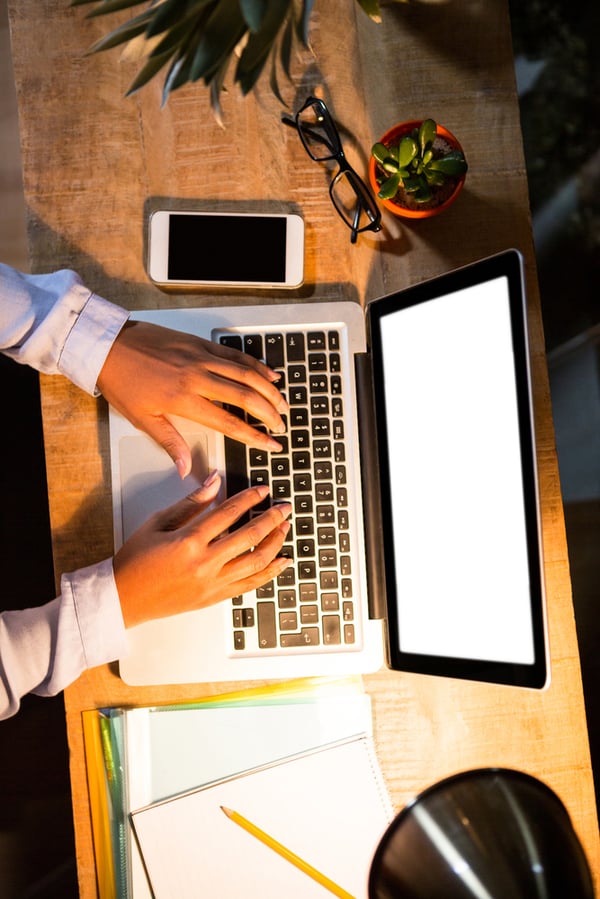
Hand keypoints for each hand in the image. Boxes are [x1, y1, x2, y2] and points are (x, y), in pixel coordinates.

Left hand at [97, 320, 288, 476]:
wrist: (109, 346)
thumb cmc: (123, 382)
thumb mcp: (144, 419)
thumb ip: (171, 443)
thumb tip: (187, 469)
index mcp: (184, 400)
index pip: (229, 423)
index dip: (255, 436)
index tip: (271, 444)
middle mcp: (197, 377)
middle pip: (246, 397)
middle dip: (269, 413)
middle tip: (282, 426)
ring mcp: (201, 358)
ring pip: (246, 374)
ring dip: (269, 390)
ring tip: (283, 404)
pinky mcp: (200, 344)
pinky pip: (234, 355)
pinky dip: (255, 365)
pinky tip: (269, 374)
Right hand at [113, 472, 291, 627]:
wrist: (124, 597)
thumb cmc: (136, 560)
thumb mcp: (159, 523)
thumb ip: (191, 503)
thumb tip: (214, 483)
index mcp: (189, 541)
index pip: (229, 513)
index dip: (250, 498)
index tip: (263, 490)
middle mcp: (204, 564)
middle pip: (249, 536)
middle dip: (272, 519)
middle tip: (285, 508)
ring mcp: (212, 583)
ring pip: (256, 562)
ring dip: (275, 543)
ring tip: (285, 529)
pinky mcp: (214, 598)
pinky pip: (250, 585)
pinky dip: (270, 573)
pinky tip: (281, 561)